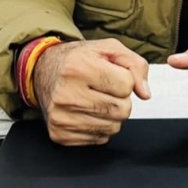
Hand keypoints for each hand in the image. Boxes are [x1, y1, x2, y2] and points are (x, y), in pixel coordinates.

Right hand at [32, 38, 150, 145]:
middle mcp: (66, 93)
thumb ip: (135, 65)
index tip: (111, 74)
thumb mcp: (108, 48)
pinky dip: (99, 127)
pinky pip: (99, 138)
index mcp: (78, 67)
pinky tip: (87, 112)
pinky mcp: (59, 134)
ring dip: (112, 115)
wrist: (42, 71)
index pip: (126, 85)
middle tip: (105, 89)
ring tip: (96, 99)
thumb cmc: (78, 59)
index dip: (125, 79)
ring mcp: (61, 117)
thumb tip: (145, 93)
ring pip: (113, 127)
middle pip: (122, 110)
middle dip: (121, 99)